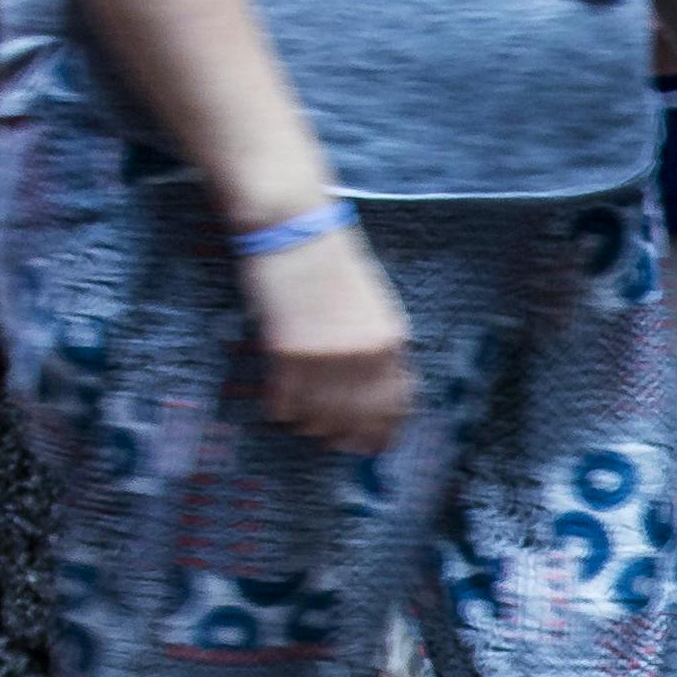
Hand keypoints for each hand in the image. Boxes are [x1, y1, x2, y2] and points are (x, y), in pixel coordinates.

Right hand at [243, 222, 416, 454]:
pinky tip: (279, 405)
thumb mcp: (375, 306)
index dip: (384, 433)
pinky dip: (282, 409)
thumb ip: (380, 349)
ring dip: (310, 425)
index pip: (396, 406)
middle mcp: (363, 355)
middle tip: (333, 442)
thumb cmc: (333, 265)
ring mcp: (325, 356)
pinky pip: (285, 403)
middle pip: (358, 421)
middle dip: (345, 439)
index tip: (373, 447)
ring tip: (303, 418)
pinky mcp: (287, 352)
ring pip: (319, 419)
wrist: (294, 230)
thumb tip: (376, 397)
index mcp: (391, 341)